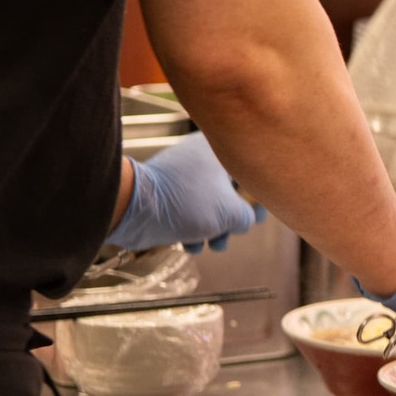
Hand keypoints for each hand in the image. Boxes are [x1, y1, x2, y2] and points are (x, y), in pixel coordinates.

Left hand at [105, 132, 264, 252]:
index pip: (250, 171)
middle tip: (231, 233)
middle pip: (230, 191)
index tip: (259, 216)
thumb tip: (247, 220)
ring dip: (214, 228)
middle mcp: (200, 156)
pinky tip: (190, 244)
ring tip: (212, 244)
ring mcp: (181, 173)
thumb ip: (248, 216)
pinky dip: (194, 227)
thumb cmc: (187, 204)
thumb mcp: (230, 213)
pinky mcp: (166, 191)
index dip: (260, 197)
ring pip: (209, 203)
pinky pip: (189, 208)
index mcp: (218, 150)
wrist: (134, 208)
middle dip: (231, 220)